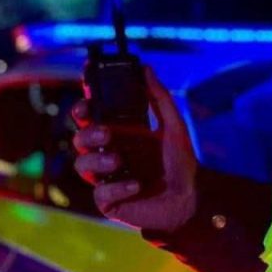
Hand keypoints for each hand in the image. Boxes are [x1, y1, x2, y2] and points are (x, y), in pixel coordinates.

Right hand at [72, 67, 197, 231]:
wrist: (191, 199)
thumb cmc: (182, 164)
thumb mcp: (174, 127)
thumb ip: (160, 98)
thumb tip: (146, 69)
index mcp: (120, 135)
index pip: (91, 118)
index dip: (82, 109)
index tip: (87, 104)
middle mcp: (109, 154)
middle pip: (80, 139)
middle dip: (87, 133)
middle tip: (107, 133)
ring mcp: (107, 179)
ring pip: (81, 165)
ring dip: (97, 160)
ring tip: (118, 160)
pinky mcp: (110, 202)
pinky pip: (100, 194)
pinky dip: (116, 188)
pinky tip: (136, 186)